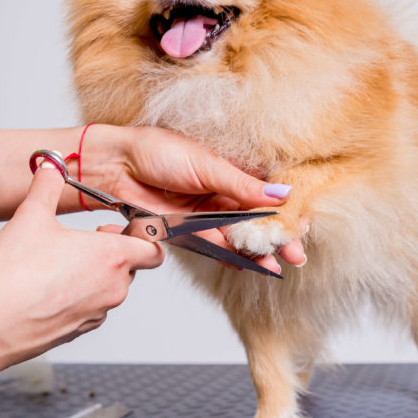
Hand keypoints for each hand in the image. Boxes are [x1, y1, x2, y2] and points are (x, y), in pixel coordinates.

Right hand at [0, 165, 163, 364]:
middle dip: (112, 253)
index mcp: (113, 256)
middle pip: (131, 268)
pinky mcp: (80, 331)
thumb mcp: (32, 216)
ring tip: (59, 265)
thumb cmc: (15, 273)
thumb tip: (50, 167)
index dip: (141, 237)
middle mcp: (114, 287)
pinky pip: (90, 311)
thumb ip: (46, 187)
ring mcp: (98, 313)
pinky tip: (48, 290)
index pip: (153, 249)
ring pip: (109, 291)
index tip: (117, 228)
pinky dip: (77, 299)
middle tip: (82, 242)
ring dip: (94, 277)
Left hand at [79, 125, 305, 271]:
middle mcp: (223, 191)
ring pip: (238, 236)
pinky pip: (215, 247)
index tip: (302, 225)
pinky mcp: (188, 230)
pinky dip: (231, 258)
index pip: (266, 192)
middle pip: (256, 218)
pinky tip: (249, 266)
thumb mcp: (207, 164)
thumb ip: (243, 185)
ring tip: (275, 265)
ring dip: (257, 252)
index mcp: (232, 168)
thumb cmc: (157, 151)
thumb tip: (282, 194)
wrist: (116, 167)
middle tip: (296, 254)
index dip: (285, 209)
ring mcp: (206, 212)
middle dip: (277, 237)